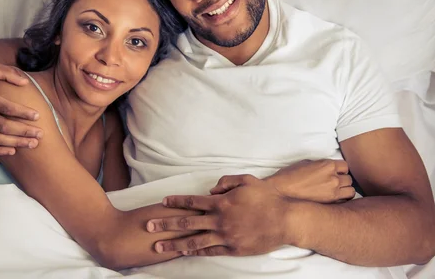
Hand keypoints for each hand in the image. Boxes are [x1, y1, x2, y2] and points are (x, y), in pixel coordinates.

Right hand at [0, 60, 42, 154]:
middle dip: (23, 132)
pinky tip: (12, 151)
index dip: (22, 113)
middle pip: (2, 126)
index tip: (37, 116)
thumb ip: (8, 72)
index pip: (5, 107)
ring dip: (14, 143)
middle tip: (40, 134)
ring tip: (32, 144)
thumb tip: (26, 83)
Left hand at [146, 175, 290, 256]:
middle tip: (148, 226)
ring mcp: (225, 236)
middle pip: (186, 223)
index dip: (176, 202)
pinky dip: (196, 252)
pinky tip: (185, 253)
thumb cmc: (267, 198)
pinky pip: (211, 251)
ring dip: (174, 244)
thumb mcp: (246, 180)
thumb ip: (226, 182)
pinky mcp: (233, 249)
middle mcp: (219, 220)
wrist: (285, 219)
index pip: (192, 201)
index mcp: (221, 202)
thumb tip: (211, 189)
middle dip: (165, 224)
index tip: (163, 202)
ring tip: (158, 247)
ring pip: (194, 241)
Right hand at [263, 159, 354, 202]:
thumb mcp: (304, 163)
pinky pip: (345, 202)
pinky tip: (332, 199)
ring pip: (351, 191)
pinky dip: (341, 200)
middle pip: (349, 179)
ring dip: (344, 190)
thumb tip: (325, 168)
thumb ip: (319, 164)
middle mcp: (333, 178)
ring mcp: (333, 193)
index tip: (334, 172)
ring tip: (335, 191)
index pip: (345, 166)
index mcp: (327, 165)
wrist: (281, 194)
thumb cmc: (289, 177)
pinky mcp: (331, 204)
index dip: (339, 169)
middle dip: (342, 180)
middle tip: (333, 182)